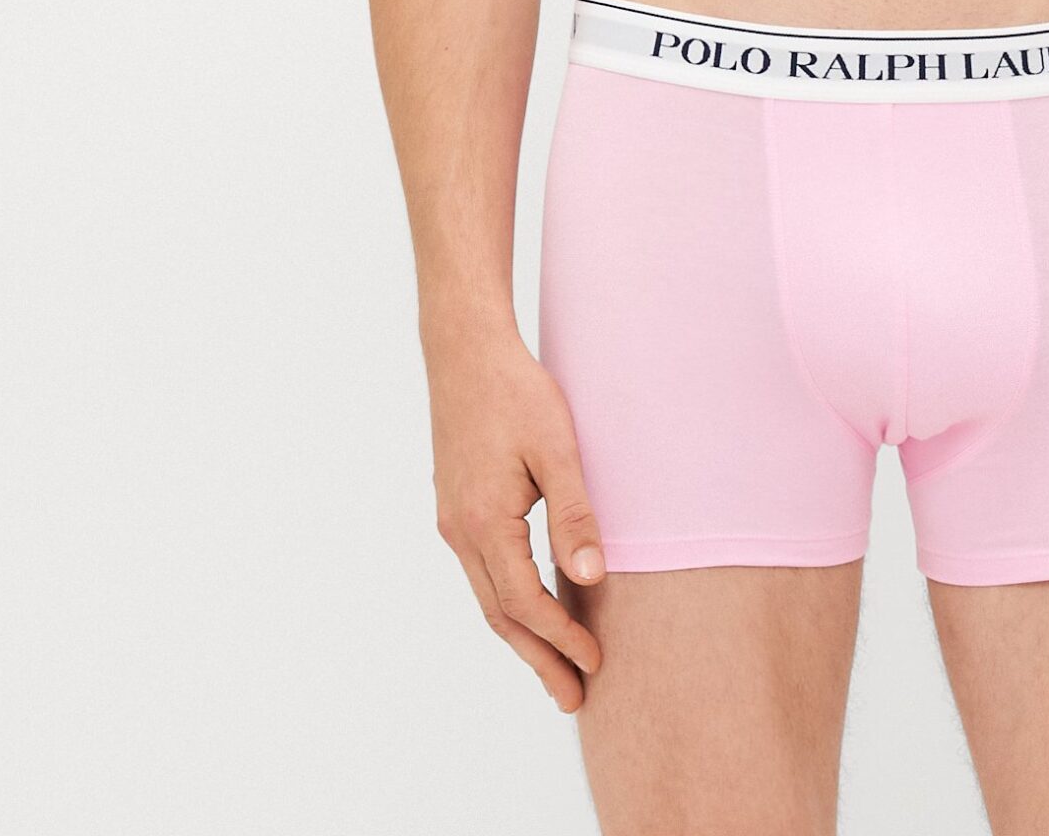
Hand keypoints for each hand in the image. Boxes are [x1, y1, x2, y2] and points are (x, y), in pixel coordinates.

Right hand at [426, 318, 606, 712]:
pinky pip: (484, 572)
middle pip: (501, 615)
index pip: (524, 602)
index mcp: (483, 521)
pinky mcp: (457, 507)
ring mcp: (453, 521)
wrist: (465, 349)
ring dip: (523, 636)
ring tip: (556, 670)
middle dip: (539, 659)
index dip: (560, 638)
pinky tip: (532, 610)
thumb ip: (574, 514)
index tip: (595, 663)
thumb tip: (591, 581)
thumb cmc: (515, 391)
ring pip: (489, 597)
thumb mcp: (556, 448)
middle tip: (574, 698)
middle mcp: (460, 530)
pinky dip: (510, 602)